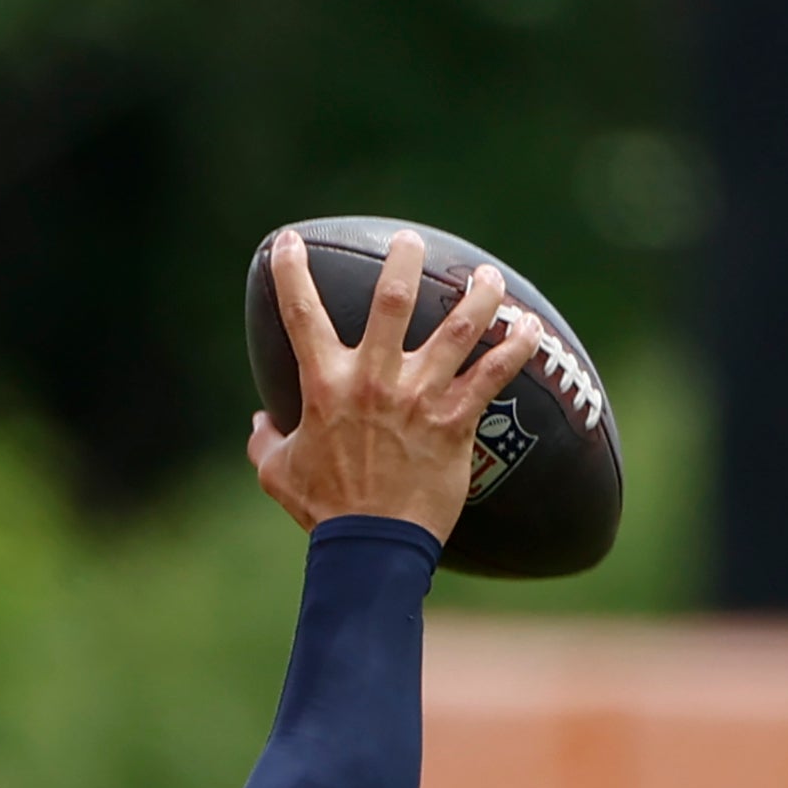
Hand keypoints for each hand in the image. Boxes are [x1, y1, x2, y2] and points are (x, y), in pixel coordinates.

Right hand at [245, 227, 542, 540]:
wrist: (372, 546)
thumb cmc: (324, 509)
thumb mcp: (277, 473)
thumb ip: (265, 440)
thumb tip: (260, 420)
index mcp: (324, 386)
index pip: (300, 316)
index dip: (290, 272)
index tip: (288, 241)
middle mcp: (373, 380)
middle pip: (392, 299)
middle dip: (402, 260)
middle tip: (409, 242)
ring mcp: (419, 396)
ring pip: (458, 327)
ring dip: (477, 295)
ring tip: (487, 277)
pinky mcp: (455, 419)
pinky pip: (494, 373)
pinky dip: (516, 347)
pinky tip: (528, 327)